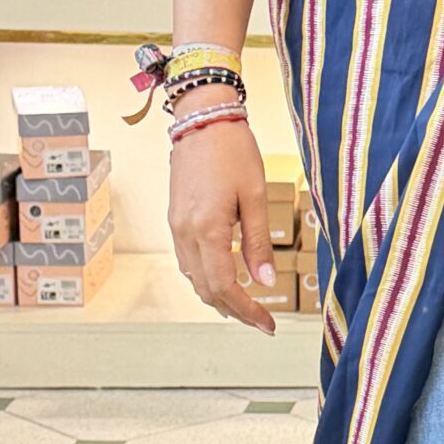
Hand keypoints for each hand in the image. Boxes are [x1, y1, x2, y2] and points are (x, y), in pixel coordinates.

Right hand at [167, 107, 276, 334]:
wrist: (201, 118)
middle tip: (262, 320)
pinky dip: (206, 276)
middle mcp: (185, 233)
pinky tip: (226, 275)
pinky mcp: (175, 218)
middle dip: (234, 310)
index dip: (247, 311)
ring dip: (218, 296)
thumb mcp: (255, 196)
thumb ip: (258, 242)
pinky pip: (187, 260)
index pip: (224, 287)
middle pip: (205, 289)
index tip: (268, 324)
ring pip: (193, 278)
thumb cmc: (233, 151)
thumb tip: (266, 282)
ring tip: (247, 303)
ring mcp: (176, 226)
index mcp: (207, 229)